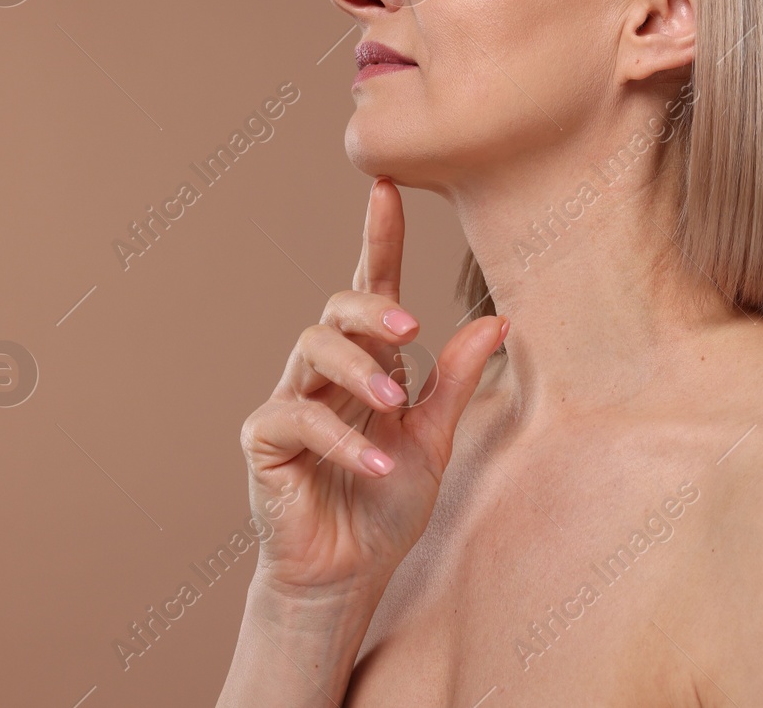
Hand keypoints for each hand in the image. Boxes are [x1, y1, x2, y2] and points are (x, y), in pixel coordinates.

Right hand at [237, 177, 505, 603]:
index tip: (388, 187)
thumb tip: (499, 321)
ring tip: (394, 405)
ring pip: (311, 349)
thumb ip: (456, 381)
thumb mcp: (434, 439)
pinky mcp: (264, 440)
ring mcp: (289, 401)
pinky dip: (339, 436)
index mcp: (368, 363)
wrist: (348, 575)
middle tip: (411, 328)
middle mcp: (324, 372)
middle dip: (373, 309)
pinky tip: (373, 461)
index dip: (379, 238)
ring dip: (358, 371)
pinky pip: (295, 416)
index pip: (372, 288)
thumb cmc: (383, 505)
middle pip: (337, 310)